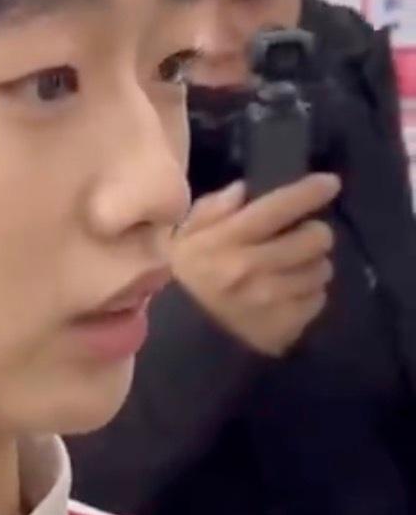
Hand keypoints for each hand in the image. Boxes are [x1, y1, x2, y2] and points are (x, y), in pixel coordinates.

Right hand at [171, 174, 340, 356]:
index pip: (280, 207)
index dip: (311, 192)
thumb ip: (214, 207)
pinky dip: (310, 294)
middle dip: (315, 232)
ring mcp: (270, 301)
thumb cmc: (194, 272)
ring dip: (313, 264)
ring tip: (296, 267)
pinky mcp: (283, 326)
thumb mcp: (189, 232)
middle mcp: (251, 269)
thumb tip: (244, 190)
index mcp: (227, 240)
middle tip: (303, 236)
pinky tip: (292, 293)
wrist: (184, 331)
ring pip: (322, 269)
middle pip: (316, 238)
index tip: (330, 183)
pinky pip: (318, 299)